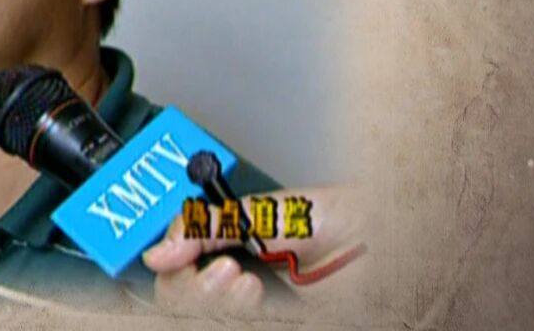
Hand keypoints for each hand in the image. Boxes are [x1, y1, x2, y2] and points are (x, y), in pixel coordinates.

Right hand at [141, 185, 365, 314]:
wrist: (375, 240)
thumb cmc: (331, 220)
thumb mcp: (256, 214)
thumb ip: (203, 227)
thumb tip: (158, 252)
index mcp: (221, 249)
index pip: (172, 270)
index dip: (167, 269)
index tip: (172, 258)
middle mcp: (231, 282)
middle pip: (178, 302)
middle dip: (192, 288)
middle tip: (224, 270)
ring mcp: (251, 307)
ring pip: (206, 316)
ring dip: (217, 302)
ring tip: (248, 283)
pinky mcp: (274, 319)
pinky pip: (238, 322)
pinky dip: (240, 313)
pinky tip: (263, 297)